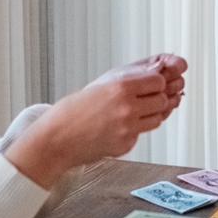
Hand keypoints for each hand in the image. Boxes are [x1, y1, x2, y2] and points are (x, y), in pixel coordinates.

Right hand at [3, 54, 187, 186]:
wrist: (55, 139)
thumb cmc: (71, 111)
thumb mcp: (100, 85)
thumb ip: (128, 80)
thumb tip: (154, 72)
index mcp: (120, 88)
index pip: (158, 81)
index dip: (156, 83)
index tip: (150, 85)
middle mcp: (127, 109)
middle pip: (162, 100)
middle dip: (156, 99)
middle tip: (144, 100)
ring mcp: (128, 129)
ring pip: (157, 119)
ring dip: (150, 115)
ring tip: (131, 114)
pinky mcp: (126, 145)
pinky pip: (141, 134)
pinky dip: (134, 130)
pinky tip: (118, 128)